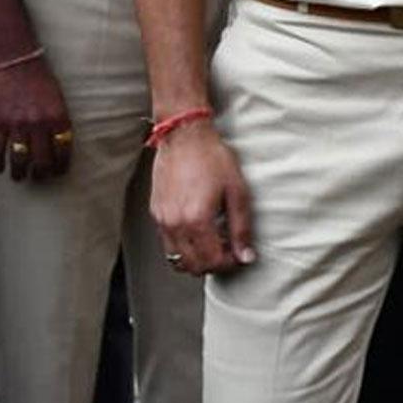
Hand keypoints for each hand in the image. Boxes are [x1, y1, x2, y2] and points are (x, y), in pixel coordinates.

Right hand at [0, 53, 72, 181]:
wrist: (15, 59)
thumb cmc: (38, 76)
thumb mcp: (57, 96)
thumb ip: (57, 118)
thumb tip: (59, 139)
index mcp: (58, 116)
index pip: (64, 149)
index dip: (61, 165)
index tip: (58, 172)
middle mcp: (40, 123)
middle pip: (43, 160)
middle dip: (41, 173)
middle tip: (38, 177)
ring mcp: (18, 124)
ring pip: (20, 160)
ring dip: (20, 173)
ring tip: (19, 176)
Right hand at [151, 120, 255, 275]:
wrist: (185, 136)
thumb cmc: (212, 157)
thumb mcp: (237, 190)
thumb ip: (241, 227)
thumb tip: (246, 255)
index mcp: (197, 220)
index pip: (212, 261)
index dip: (229, 263)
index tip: (238, 254)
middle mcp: (175, 224)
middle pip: (193, 266)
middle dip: (213, 264)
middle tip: (228, 250)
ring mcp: (162, 220)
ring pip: (177, 259)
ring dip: (196, 259)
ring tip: (213, 242)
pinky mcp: (156, 213)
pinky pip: (168, 244)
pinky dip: (183, 247)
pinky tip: (198, 231)